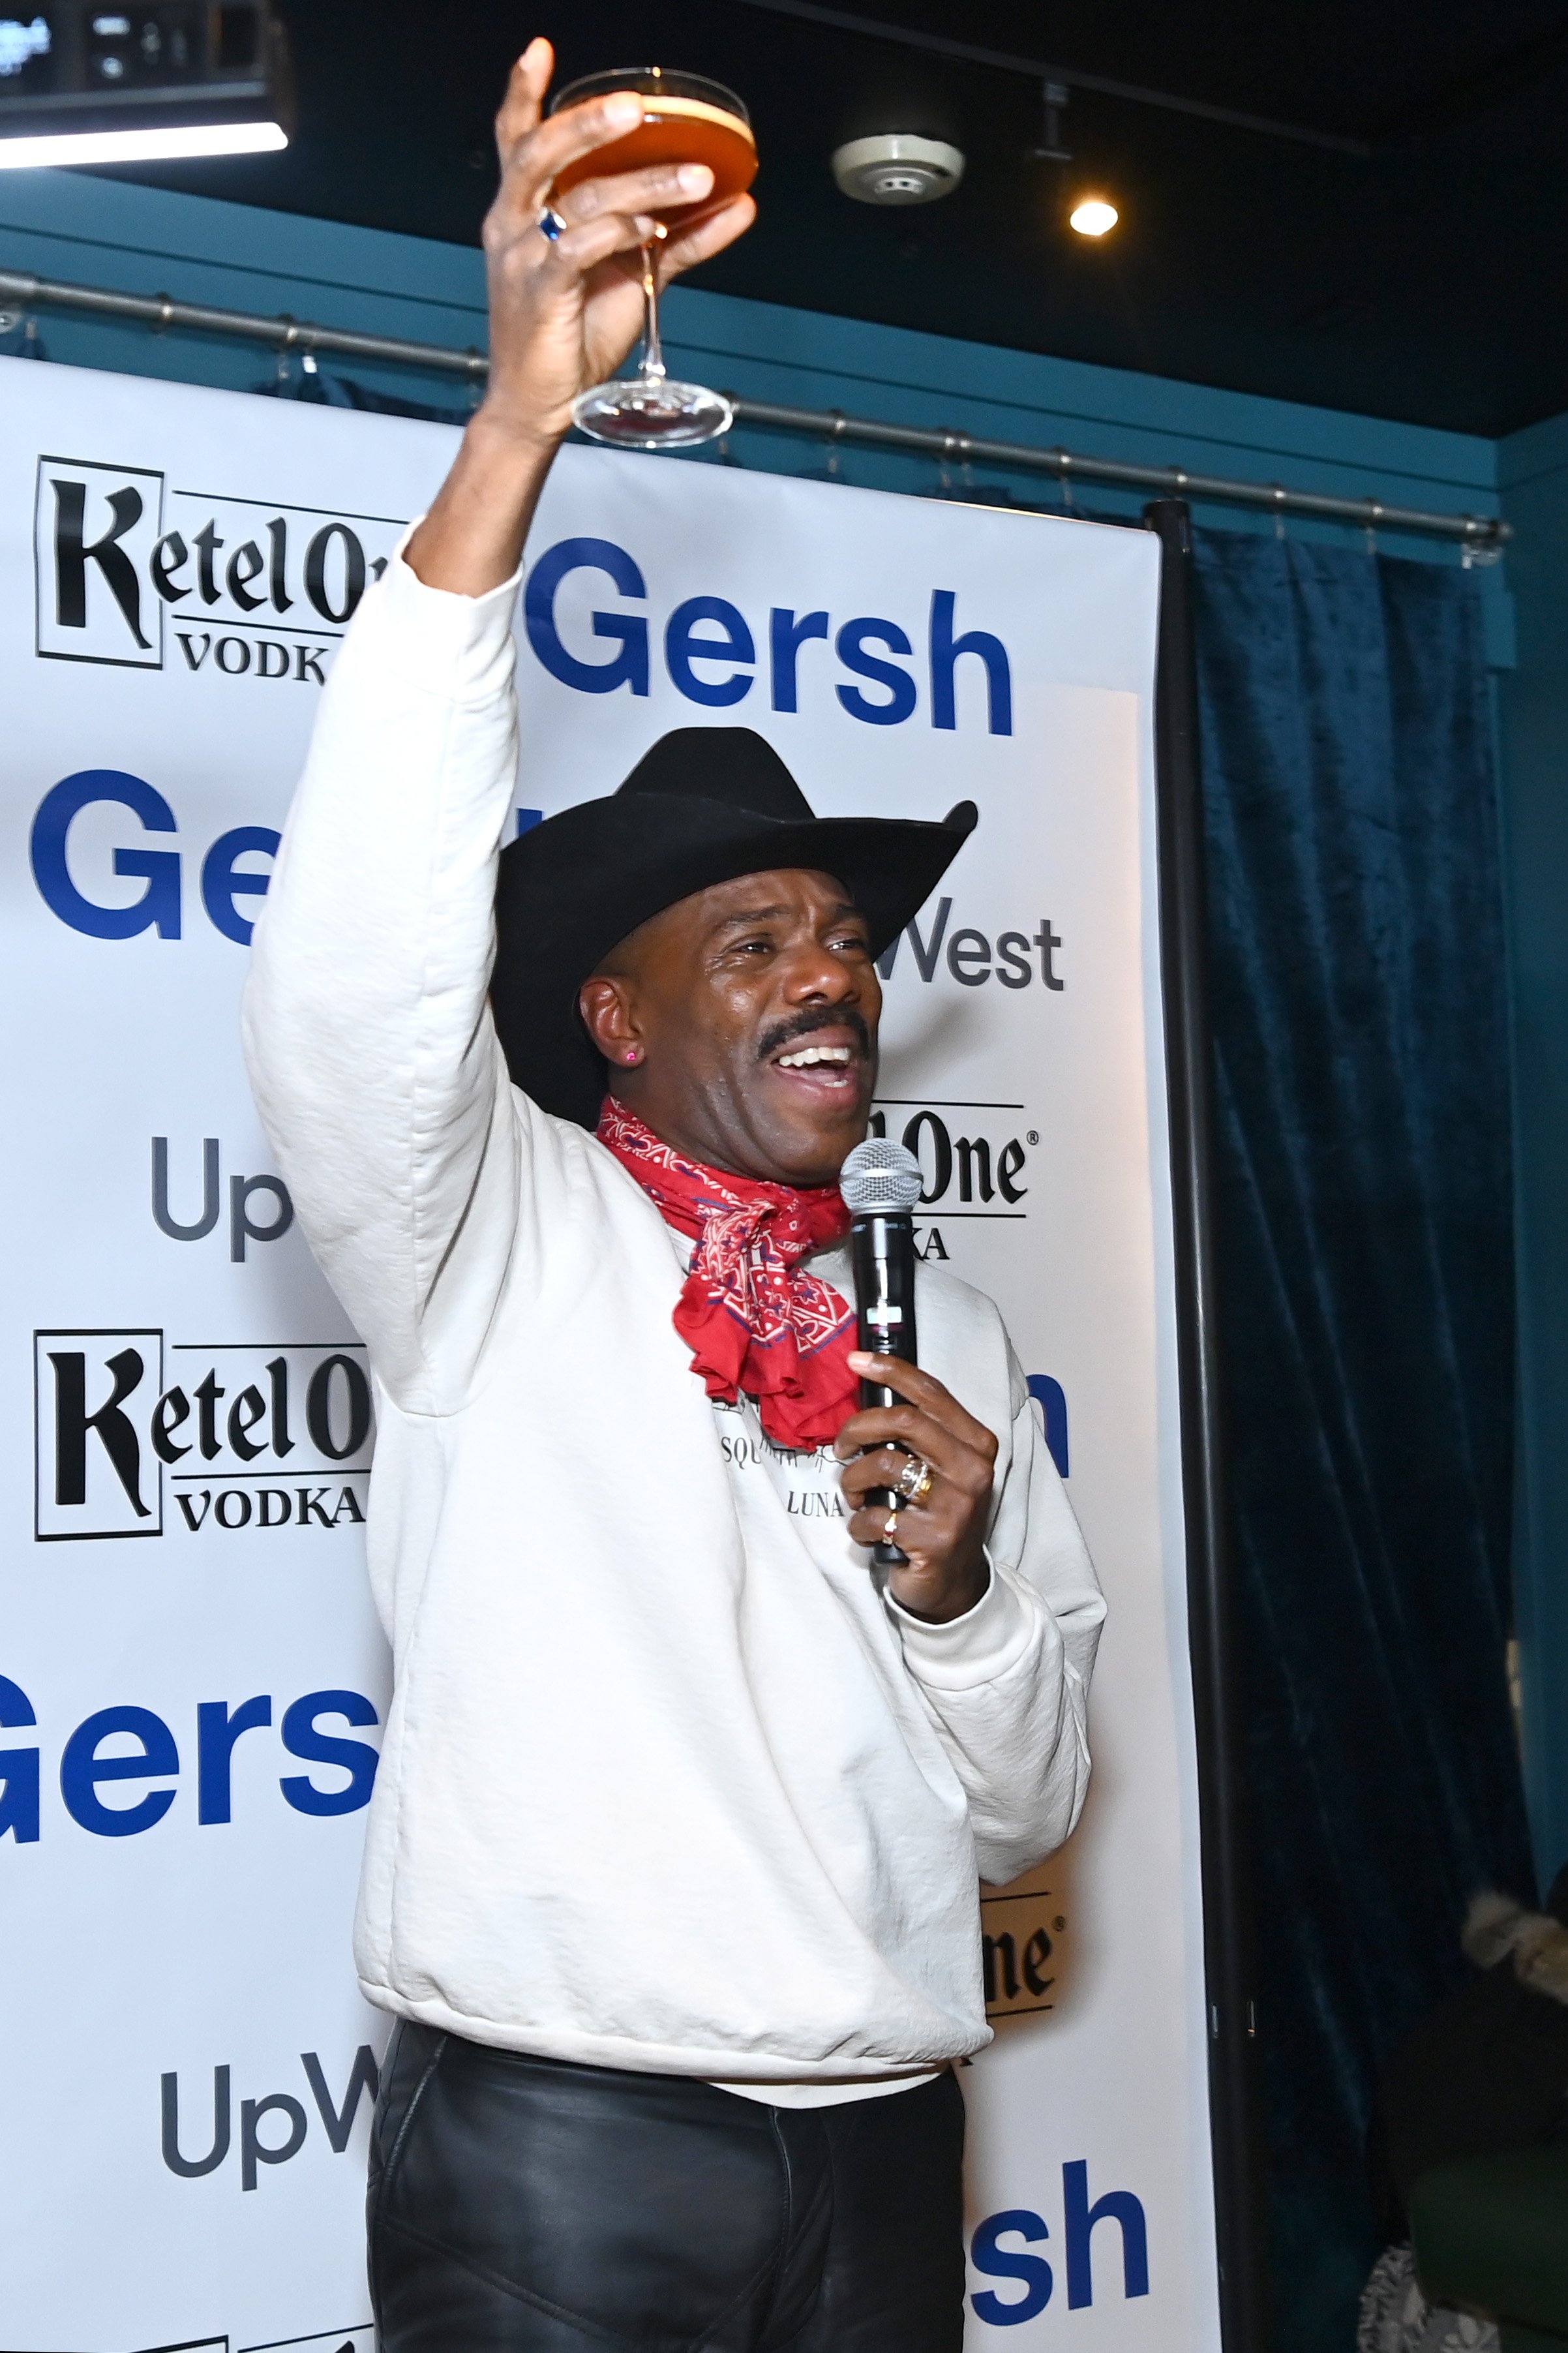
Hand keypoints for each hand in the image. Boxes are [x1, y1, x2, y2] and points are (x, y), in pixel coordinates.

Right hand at [480, 38, 753, 446]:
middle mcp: (514, 225)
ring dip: (643, 184)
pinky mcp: (539, 294)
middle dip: (587, 123)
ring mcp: (522, 258)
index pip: (518, 140)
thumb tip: (736, 204)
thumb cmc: (572, 337)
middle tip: (633, 107)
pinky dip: (620, 232)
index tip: (542, 50)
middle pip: (540, 152)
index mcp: (524, 211)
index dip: (524, 93)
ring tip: (695, 177)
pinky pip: (578, 249)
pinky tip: (653, 228)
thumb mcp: (630, 275)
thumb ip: (679, 238)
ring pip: (579, 199)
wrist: (539, 404)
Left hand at [835, 1354, 998, 1623]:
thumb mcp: (941, 1467)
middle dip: (859, 1428)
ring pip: (884, 1465)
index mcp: (976, 1443)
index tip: (855, 1361)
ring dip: (853, 1481)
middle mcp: (973, 1470)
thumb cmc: (937, 1514)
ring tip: (855, 1496)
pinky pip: (875, 1515)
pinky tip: (868, 1530)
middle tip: (841, 1447)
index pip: (931, 1393)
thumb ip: (919, 1434)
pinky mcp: (934, 1540)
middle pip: (903, 1421)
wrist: (954, 1584)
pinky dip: (859, 1523)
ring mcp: (956, 1507)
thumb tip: (871, 1389)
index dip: (890, 1371)